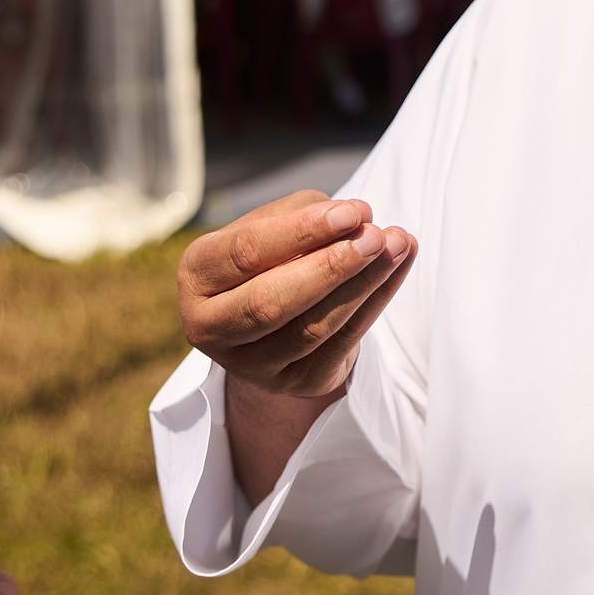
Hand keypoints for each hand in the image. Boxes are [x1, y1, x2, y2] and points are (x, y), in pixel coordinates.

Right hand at [177, 191, 415, 499]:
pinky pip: (340, 346)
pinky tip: (396, 269)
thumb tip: (356, 216)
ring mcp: (250, 365)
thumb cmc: (269, 257)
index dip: (302, 231)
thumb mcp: (272, 225)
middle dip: (330, 266)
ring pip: (310, 328)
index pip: (247, 252)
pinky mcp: (294, 383)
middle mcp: (210, 327)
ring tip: (397, 245)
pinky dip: (375, 304)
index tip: (353, 211)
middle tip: (375, 236)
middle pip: (270, 301)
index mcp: (196, 275)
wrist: (271, 320)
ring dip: (362, 285)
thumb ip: (306, 213)